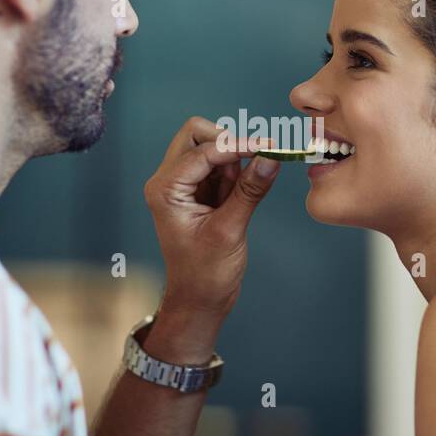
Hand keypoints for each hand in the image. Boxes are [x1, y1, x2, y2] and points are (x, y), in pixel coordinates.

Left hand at [143, 116, 279, 323]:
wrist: (199, 300)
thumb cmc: (205, 273)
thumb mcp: (229, 231)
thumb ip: (249, 191)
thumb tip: (271, 157)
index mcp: (165, 190)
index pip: (203, 151)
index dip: (237, 146)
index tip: (269, 146)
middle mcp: (168, 181)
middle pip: (197, 135)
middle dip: (228, 143)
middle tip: (255, 161)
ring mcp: (183, 185)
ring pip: (210, 148)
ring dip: (234, 161)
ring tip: (240, 197)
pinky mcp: (200, 192)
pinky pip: (220, 167)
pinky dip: (236, 172)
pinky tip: (243, 194)